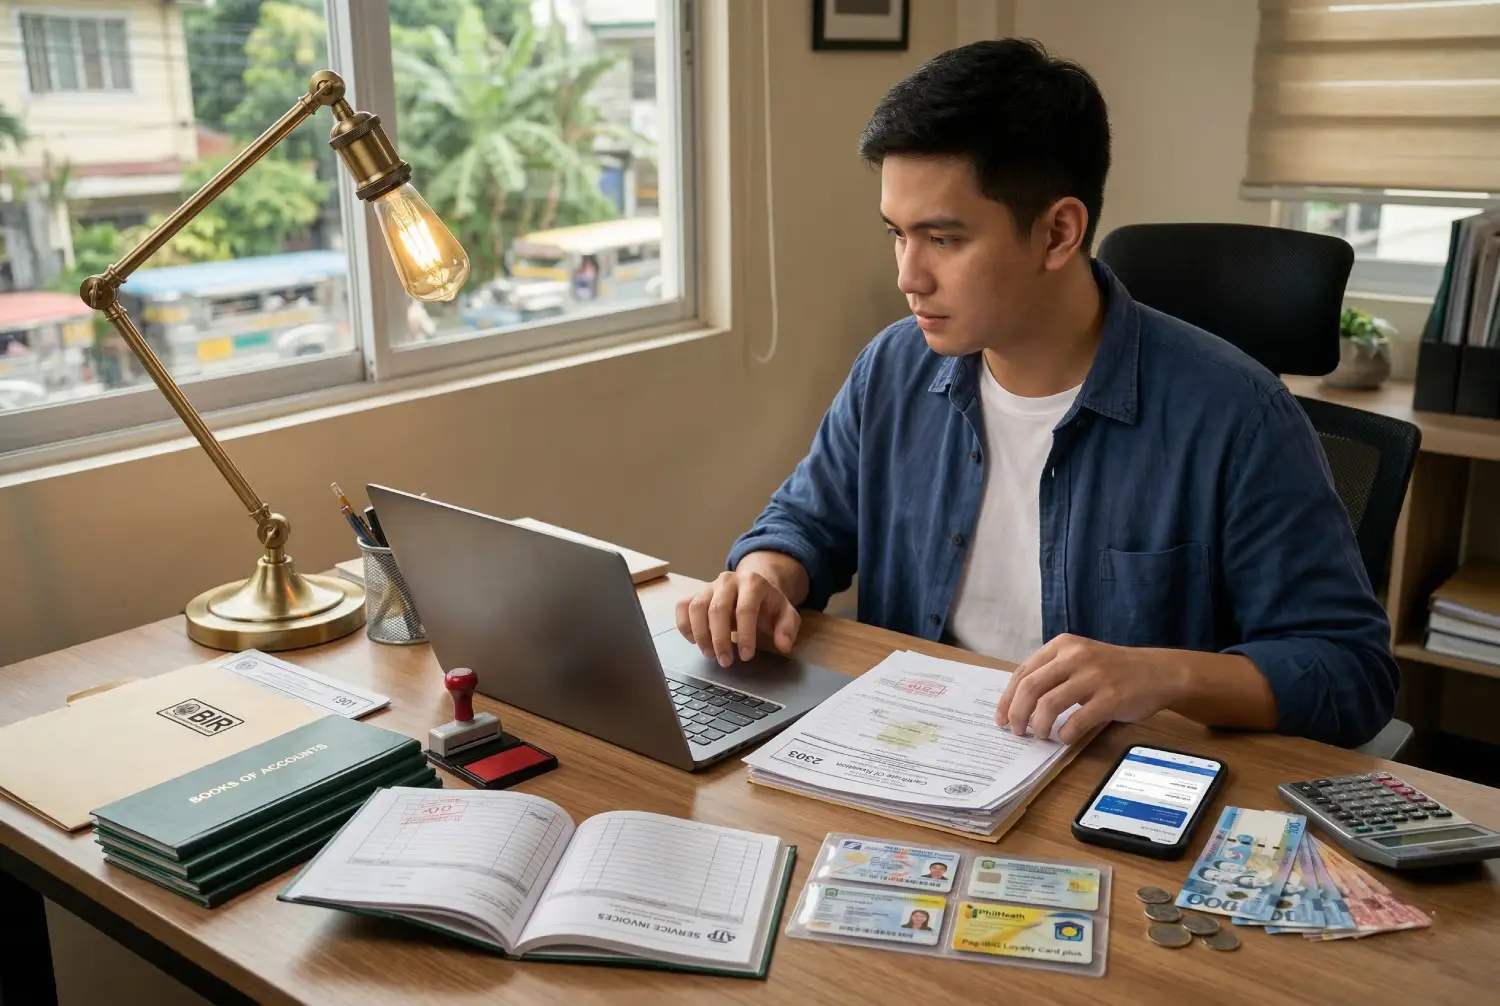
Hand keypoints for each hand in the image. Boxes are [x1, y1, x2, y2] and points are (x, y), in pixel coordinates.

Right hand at [676, 570, 800, 666]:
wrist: (753, 587)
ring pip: (696, 607)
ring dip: (701, 634)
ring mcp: (709, 586)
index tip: (746, 656)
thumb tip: (784, 646)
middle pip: (717, 609)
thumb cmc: (768, 604)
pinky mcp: (696, 593)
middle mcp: (728, 580)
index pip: (745, 609)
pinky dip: (684, 625)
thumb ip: (788, 628)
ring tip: (710, 654)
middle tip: (725, 662)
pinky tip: (694, 641)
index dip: (745, 634)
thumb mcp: (786, 614)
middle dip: (720, 639)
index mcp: (753, 582)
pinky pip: (683, 606)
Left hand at [994, 634, 1189, 744]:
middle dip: (1016, 713)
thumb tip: (1019, 703)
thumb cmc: (1114, 670)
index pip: (1023, 672)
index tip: (1000, 717)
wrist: (1159, 672)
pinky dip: (1066, 734)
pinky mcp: (1110, 697)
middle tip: (1015, 731)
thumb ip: (1053, 673)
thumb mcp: (1080, 659)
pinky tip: (1066, 738)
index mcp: (1062, 646)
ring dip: (1038, 725)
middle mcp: (1075, 656)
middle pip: (1030, 687)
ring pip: (1048, 704)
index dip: (1007, 698)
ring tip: (1040, 735)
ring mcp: (1093, 676)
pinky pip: (1077, 721)